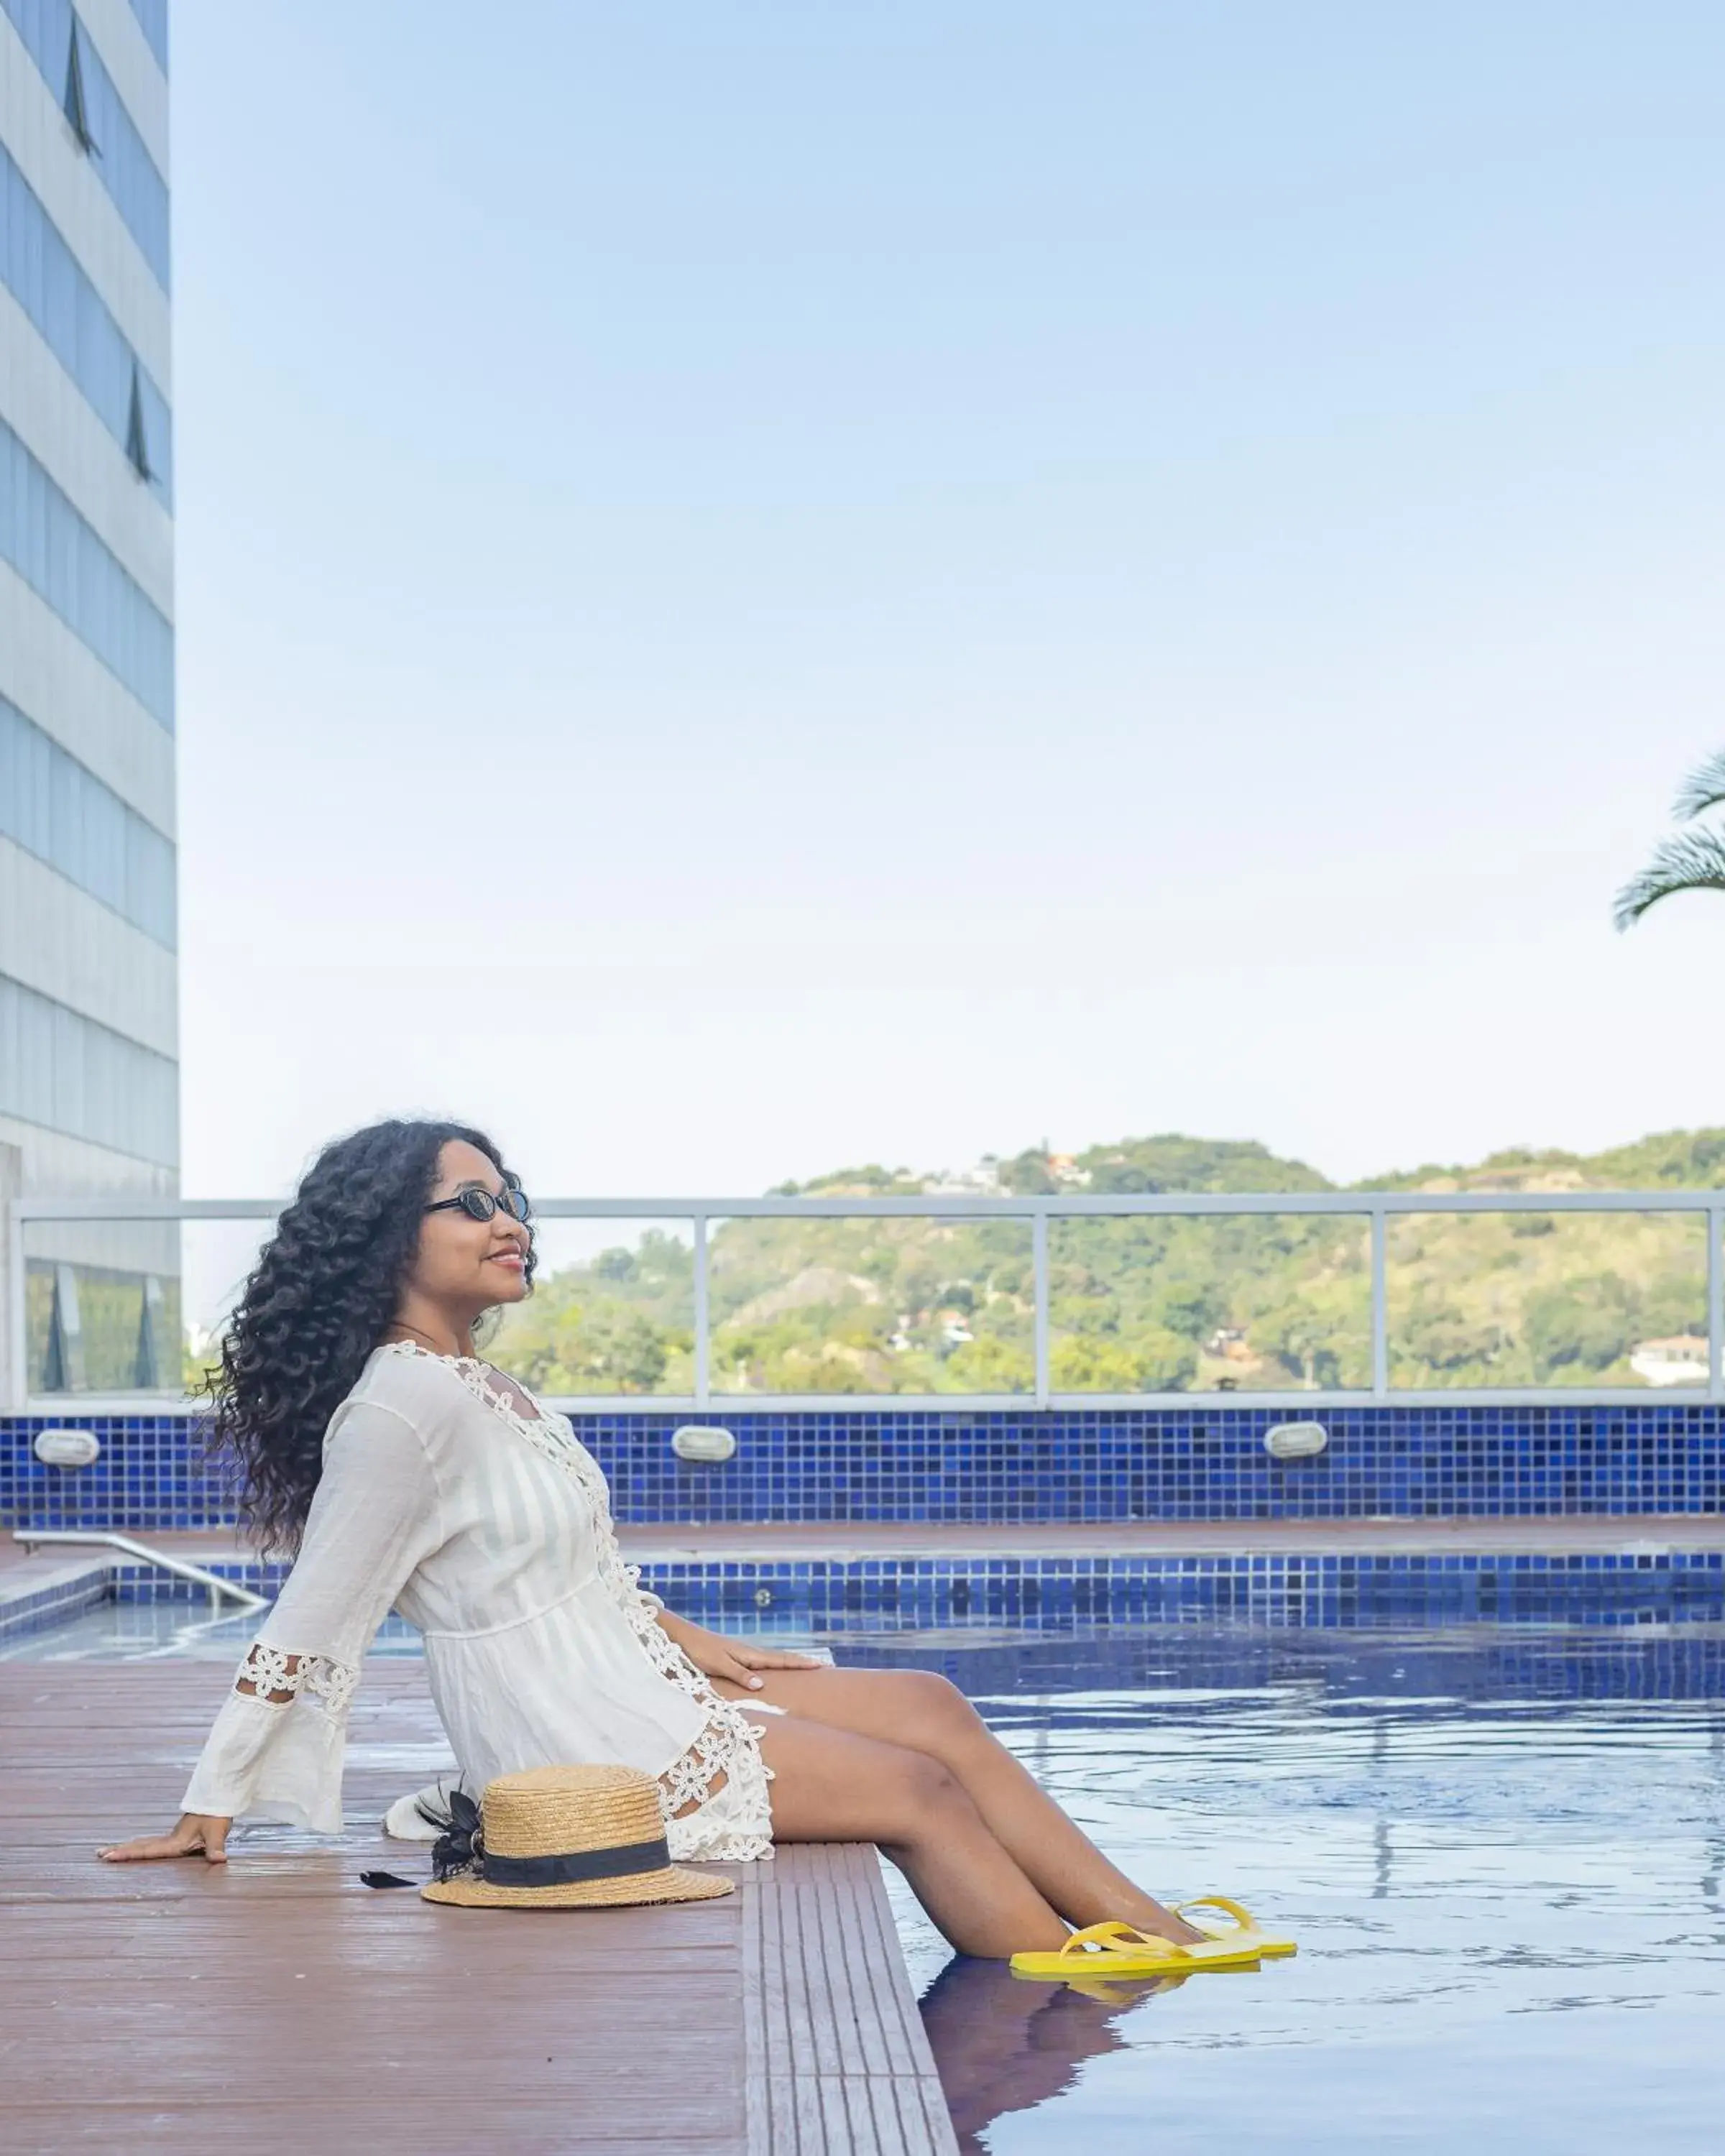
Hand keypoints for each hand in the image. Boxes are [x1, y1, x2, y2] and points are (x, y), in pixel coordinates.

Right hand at [98, 1814, 230, 1863]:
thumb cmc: (216, 1817)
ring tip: (108, 1852)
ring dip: (127, 1848)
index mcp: (174, 1842)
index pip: (147, 1849)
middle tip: (99, 1854)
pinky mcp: (176, 1837)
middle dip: (120, 1851)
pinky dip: (139, 1847)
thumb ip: (215, 1847)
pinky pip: (151, 1843)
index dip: (128, 1854)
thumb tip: (220, 1859)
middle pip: (140, 1845)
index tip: (109, 1856)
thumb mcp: (217, 1832)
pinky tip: (134, 1849)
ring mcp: (171, 1838)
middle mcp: (168, 1840)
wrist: (219, 1802)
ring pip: (143, 1843)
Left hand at [656, 1614, 821, 1690]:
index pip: (780, 1659)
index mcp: (748, 1654)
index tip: (821, 1664)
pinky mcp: (733, 1657)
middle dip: (801, 1662)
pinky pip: (759, 1662)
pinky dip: (772, 1665)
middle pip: (780, 1658)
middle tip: (822, 1665)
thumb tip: (762, 1683)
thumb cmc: (698, 1650)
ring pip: (771, 1660)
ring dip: (788, 1663)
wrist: (681, 1636)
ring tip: (804, 1667)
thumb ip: (739, 1674)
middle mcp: (748, 1653)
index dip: (800, 1663)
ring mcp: (741, 1654)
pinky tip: (772, 1669)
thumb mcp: (718, 1664)